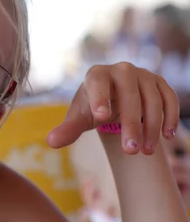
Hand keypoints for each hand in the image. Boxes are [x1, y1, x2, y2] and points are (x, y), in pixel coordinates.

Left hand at [47, 62, 179, 154]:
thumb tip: (51, 142)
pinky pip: (169, 99)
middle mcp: (121, 70)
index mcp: (96, 75)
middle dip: (131, 124)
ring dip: (151, 127)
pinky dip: (170, 117)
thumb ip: (67, 129)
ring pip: (152, 99)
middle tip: (130, 150)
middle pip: (129, 95)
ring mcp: (143, 75)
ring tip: (145, 151)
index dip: (100, 97)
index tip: (101, 117)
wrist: (114, 100)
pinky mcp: (160, 83)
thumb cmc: (93, 108)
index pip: (97, 83)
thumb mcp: (79, 119)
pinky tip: (167, 137)